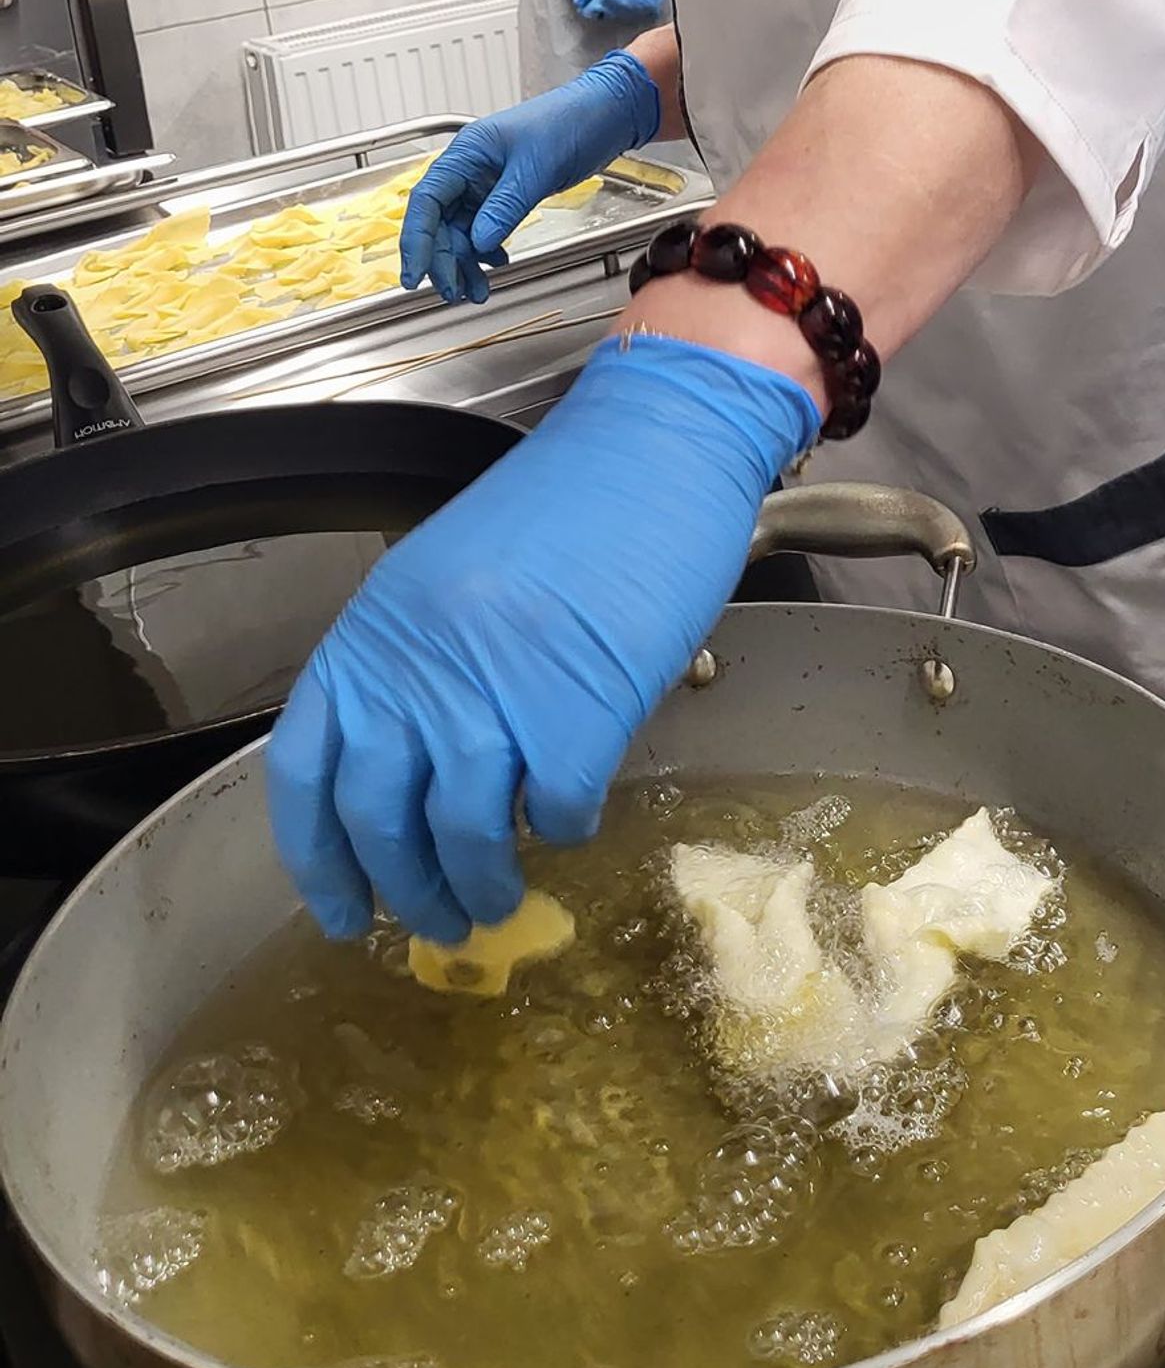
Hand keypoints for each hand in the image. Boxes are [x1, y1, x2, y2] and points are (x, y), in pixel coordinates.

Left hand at [266, 334, 818, 941]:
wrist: (655, 446)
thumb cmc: (567, 505)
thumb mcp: (451, 577)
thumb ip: (420, 666)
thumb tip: (416, 772)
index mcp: (377, 630)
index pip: (307, 769)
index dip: (316, 857)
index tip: (338, 910)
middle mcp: (420, 667)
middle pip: (379, 819)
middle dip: (403, 890)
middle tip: (435, 921)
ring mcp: (497, 693)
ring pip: (463, 835)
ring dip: (478, 886)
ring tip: (498, 901)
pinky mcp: (578, 713)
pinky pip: (555, 810)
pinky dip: (560, 832)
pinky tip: (569, 822)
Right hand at [400, 50, 659, 304]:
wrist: (606, 114)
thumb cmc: (569, 122)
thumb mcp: (536, 168)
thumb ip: (505, 207)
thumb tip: (478, 243)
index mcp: (466, 153)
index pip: (426, 201)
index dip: (416, 241)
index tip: (415, 276)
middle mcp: (469, 169)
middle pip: (439, 222)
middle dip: (443, 260)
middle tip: (455, 291)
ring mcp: (486, 183)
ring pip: (461, 231)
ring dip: (465, 262)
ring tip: (477, 290)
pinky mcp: (506, 195)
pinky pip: (484, 229)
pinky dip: (487, 251)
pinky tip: (498, 262)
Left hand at [585, 0, 667, 20]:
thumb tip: (579, 1)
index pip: (590, 11)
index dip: (587, 5)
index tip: (589, 0)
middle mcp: (621, 7)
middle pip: (606, 14)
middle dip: (603, 5)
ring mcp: (636, 9)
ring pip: (621, 15)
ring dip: (618, 7)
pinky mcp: (649, 8)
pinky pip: (636, 13)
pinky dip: (633, 6)